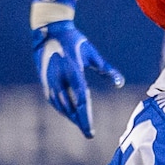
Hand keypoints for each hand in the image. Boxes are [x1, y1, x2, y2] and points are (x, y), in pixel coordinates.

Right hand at [32, 21, 123, 137]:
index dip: (85, 116)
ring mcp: (49, 79)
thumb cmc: (75, 41)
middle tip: (89, 133)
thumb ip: (106, 69)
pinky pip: (53, 99)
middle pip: (69, 106)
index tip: (90, 130)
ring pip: (60, 104)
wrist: (49, 30)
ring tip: (81, 125)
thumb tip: (120, 84)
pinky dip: (61, 108)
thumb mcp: (92, 54)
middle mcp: (59, 77)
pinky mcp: (44, 79)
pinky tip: (69, 114)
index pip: (80, 99)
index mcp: (72, 70)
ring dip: (70, 116)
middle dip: (79, 120)